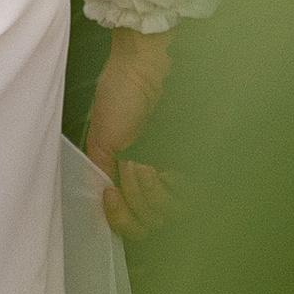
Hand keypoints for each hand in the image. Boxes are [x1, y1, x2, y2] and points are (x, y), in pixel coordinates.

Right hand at [84, 25, 175, 234]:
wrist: (143, 69)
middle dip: (134, 199)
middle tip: (130, 167)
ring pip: (168, 213)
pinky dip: (170, 188)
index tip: (111, 196)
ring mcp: (175, 175)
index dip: (121, 220)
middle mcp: (154, 183)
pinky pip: (188, 196)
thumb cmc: (120, 96)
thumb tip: (106, 204)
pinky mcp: (194, 164)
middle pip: (150, 224)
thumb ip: (101, 174)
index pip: (132, 224)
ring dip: (149, 192)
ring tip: (142, 164)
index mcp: (129, 180)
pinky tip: (161, 168)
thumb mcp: (100, 139)